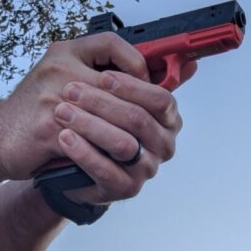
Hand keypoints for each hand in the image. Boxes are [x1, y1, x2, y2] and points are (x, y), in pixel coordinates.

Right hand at [0, 32, 152, 179]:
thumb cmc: (33, 111)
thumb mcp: (61, 78)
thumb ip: (95, 75)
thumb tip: (143, 80)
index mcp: (64, 52)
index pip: (111, 43)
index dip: (135, 63)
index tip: (144, 83)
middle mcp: (58, 69)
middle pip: (117, 82)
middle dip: (137, 107)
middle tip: (147, 122)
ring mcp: (53, 99)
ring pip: (109, 115)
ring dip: (126, 133)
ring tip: (136, 143)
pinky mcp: (48, 129)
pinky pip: (91, 141)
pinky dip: (105, 152)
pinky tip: (115, 158)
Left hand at [54, 61, 196, 204]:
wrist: (73, 162)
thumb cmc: (97, 123)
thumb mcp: (117, 94)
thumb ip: (139, 74)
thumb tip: (187, 62)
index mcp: (168, 119)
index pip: (161, 99)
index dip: (132, 86)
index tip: (102, 76)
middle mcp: (162, 145)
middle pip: (138, 120)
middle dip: (102, 102)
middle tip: (70, 90)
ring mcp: (146, 169)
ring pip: (123, 144)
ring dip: (90, 125)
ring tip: (62, 112)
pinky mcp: (125, 188)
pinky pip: (106, 170)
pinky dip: (84, 152)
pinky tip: (64, 138)